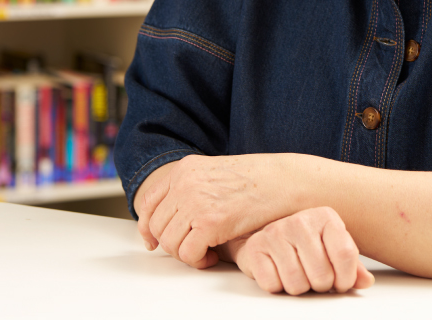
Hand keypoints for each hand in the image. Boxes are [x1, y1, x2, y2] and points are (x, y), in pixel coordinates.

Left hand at [135, 154, 292, 267]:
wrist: (284, 180)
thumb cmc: (258, 180)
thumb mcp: (215, 172)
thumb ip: (192, 187)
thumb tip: (173, 216)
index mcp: (184, 169)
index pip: (148, 202)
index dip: (147, 227)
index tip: (154, 241)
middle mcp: (184, 184)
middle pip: (157, 226)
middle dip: (171, 244)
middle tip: (192, 249)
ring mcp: (195, 202)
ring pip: (170, 242)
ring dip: (185, 254)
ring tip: (205, 253)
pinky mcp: (210, 223)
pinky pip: (187, 253)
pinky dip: (198, 260)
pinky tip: (212, 256)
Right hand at [230, 207, 374, 294]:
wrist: (267, 235)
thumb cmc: (305, 244)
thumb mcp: (332, 248)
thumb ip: (352, 266)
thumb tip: (366, 281)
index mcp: (325, 217)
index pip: (346, 255)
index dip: (345, 279)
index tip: (340, 282)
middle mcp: (300, 220)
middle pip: (322, 275)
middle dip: (320, 285)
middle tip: (314, 276)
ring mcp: (275, 232)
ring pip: (297, 284)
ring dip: (299, 287)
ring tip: (297, 273)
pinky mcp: (255, 247)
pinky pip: (273, 285)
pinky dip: (277, 286)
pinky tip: (279, 272)